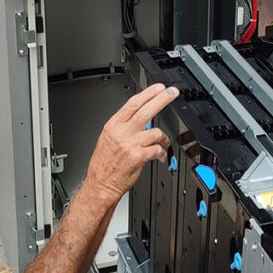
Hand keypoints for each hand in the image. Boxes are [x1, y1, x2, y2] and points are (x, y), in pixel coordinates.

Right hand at [84, 83, 177, 203]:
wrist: (100, 184)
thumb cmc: (103, 164)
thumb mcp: (108, 138)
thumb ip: (123, 126)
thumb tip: (139, 116)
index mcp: (113, 125)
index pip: (133, 103)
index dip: (148, 93)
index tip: (159, 88)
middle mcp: (122, 132)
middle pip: (146, 110)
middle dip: (162, 99)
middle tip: (172, 93)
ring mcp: (130, 144)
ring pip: (155, 132)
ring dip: (163, 138)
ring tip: (163, 143)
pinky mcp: (138, 156)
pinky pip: (157, 149)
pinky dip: (161, 152)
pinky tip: (159, 156)